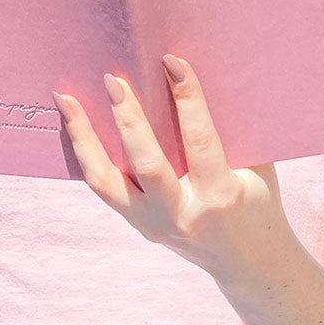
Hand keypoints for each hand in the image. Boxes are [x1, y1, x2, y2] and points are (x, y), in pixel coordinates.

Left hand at [54, 54, 292, 284]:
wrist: (248, 262)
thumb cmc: (256, 202)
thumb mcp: (256, 168)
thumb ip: (228, 130)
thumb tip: (192, 80)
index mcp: (219, 195)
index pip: (199, 139)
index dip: (188, 98)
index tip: (172, 62)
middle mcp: (181, 213)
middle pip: (146, 163)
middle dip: (128, 118)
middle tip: (113, 79)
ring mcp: (153, 224)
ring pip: (106, 181)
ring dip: (84, 137)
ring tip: (66, 100)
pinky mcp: (138, 225)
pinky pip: (104, 188)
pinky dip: (86, 154)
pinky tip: (72, 125)